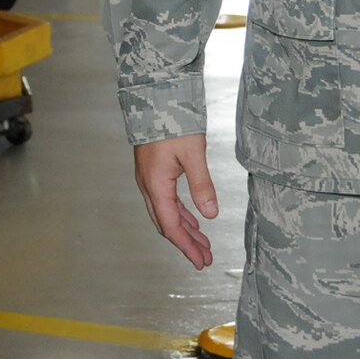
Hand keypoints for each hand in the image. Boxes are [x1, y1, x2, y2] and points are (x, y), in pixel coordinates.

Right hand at [134, 134, 219, 268]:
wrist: (154, 96)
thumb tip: (211, 214)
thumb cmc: (172, 121)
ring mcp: (149, 178)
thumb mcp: (193, 154)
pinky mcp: (153, 170)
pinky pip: (165, 200)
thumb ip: (202, 185)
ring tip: (202, 242)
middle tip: (205, 258)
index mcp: (156, 185)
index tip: (201, 261)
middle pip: (166, 223)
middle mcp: (148, 185)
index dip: (186, 246)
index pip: (171, 226)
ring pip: (165, 212)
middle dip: (186, 242)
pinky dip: (180, 213)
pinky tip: (192, 218)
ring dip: (184, 229)